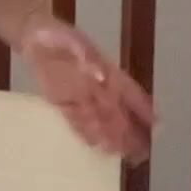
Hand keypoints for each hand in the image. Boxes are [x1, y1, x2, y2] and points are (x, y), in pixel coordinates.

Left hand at [19, 10, 156, 164]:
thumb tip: (101, 76)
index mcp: (105, 68)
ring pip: (100, 119)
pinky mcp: (62, 101)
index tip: (158, 124)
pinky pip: (75, 119)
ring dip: (111, 137)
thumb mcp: (69, 40)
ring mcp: (80, 94)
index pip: (129, 91)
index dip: (143, 107)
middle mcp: (96, 85)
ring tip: (123, 155)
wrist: (33, 36)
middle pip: (117, 111)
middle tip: (142, 152)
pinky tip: (94, 144)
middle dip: (131, 131)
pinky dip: (85, 132)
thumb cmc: (55, 35)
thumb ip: (83, 56)